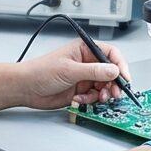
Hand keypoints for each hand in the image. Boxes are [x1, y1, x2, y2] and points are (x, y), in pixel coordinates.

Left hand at [17, 39, 132, 109]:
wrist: (26, 89)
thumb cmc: (40, 71)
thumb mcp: (70, 70)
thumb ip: (94, 71)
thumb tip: (114, 70)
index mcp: (84, 50)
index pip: (110, 54)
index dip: (120, 65)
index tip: (124, 77)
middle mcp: (86, 62)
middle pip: (110, 72)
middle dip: (113, 84)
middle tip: (114, 93)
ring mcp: (84, 77)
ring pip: (104, 86)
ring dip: (102, 94)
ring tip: (98, 98)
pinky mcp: (80, 91)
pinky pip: (94, 96)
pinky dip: (90, 100)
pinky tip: (79, 99)